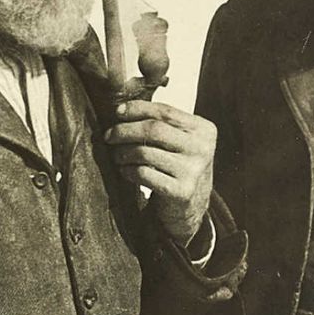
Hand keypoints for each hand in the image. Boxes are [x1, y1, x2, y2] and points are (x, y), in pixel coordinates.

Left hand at [105, 100, 215, 243]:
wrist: (192, 205)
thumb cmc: (179, 166)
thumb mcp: (181, 141)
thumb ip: (161, 124)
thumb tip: (121, 110)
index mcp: (204, 130)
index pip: (165, 111)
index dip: (138, 109)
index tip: (117, 112)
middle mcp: (202, 148)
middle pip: (154, 130)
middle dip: (125, 130)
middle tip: (109, 136)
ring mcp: (193, 171)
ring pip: (145, 152)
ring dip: (123, 153)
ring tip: (117, 156)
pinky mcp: (181, 191)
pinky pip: (143, 174)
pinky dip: (128, 170)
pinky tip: (125, 171)